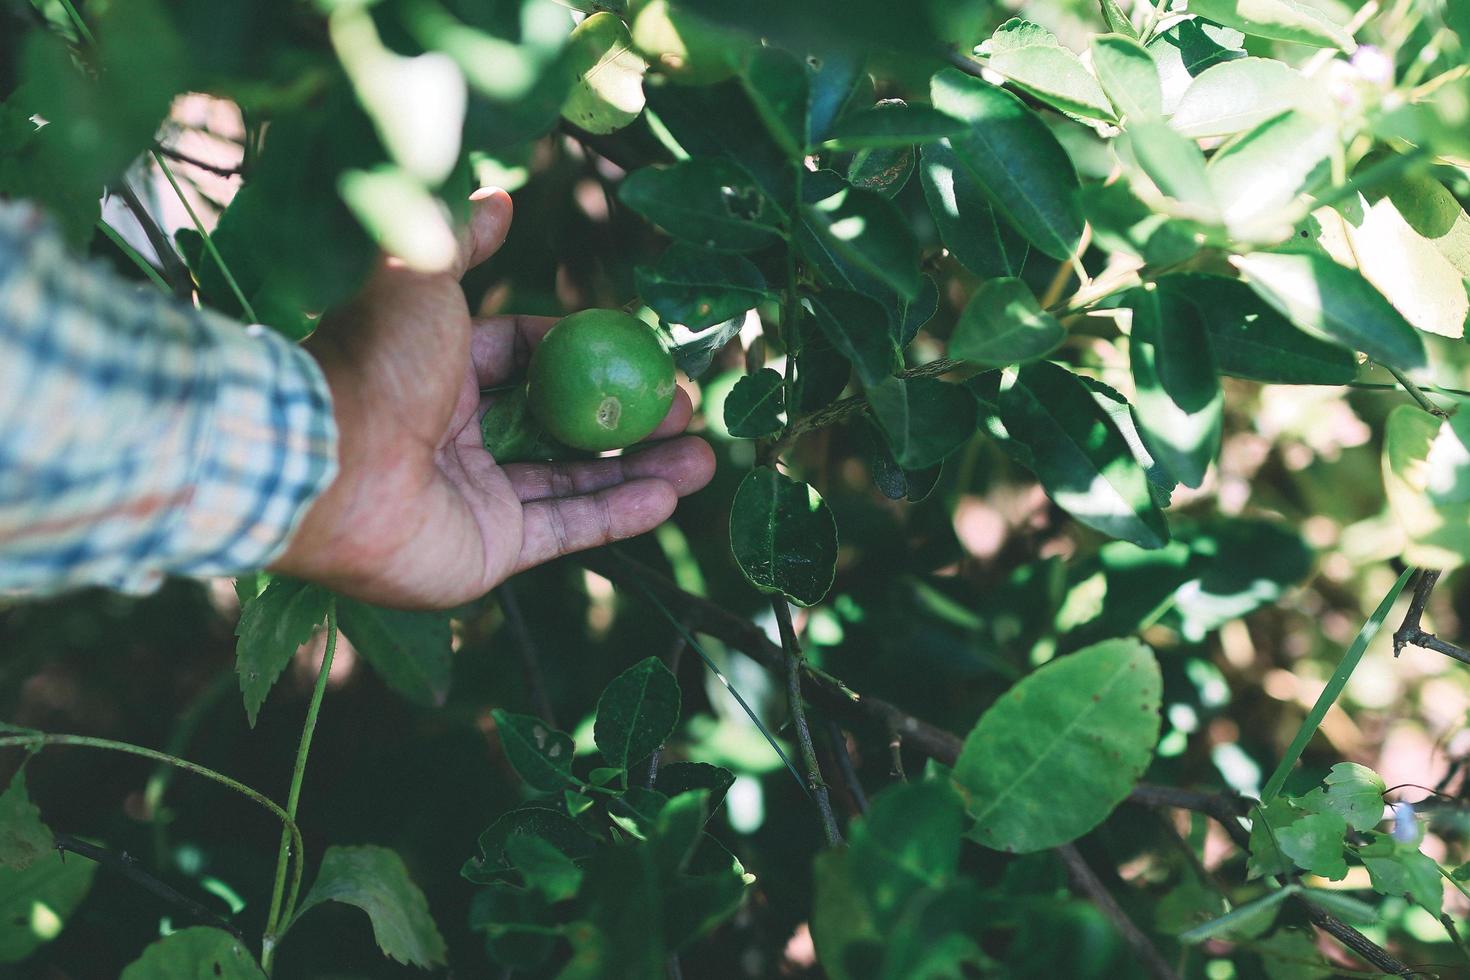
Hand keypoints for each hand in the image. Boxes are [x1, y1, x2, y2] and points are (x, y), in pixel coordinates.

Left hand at [272, 189, 715, 607]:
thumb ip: (462, 240)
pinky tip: (671, 494)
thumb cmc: (373, 362)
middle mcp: (456, 438)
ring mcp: (473, 499)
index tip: (642, 352)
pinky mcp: (487, 552)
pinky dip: (619, 514)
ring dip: (642, 468)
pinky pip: (564, 529)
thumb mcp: (422, 277)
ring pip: (574, 481)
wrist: (326, 462)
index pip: (527, 359)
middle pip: (561, 425)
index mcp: (439, 373)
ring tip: (705, 456)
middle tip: (687, 408)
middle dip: (629, 416)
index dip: (586, 354)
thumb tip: (501, 196)